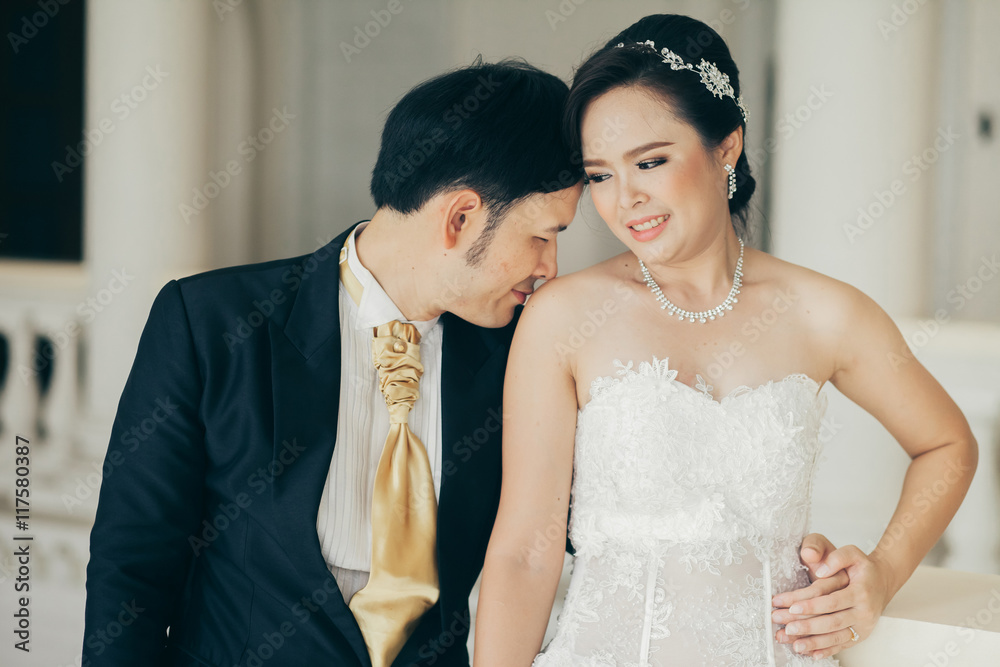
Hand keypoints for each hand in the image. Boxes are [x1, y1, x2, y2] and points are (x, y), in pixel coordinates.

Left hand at [772, 540, 891, 659]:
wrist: (883, 581)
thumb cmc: (863, 568)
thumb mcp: (852, 553)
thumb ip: (836, 558)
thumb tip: (820, 569)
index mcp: (860, 592)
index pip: (832, 601)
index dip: (811, 605)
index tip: (791, 606)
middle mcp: (863, 612)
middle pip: (831, 622)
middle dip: (806, 626)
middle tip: (785, 627)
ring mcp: (862, 626)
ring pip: (836, 637)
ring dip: (813, 642)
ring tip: (793, 644)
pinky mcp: (860, 635)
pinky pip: (842, 645)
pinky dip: (826, 650)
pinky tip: (810, 654)